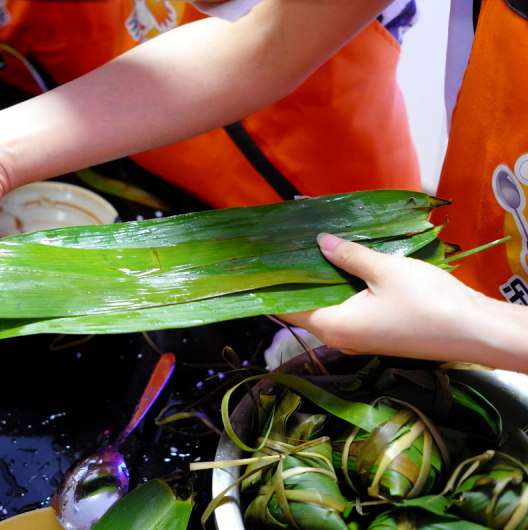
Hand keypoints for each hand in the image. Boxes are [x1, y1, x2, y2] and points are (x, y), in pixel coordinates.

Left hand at [282, 233, 525, 368]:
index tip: (252, 266)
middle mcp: (339, 336)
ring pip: (325, 305)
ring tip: (302, 248)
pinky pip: (345, 306)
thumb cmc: (429, 303)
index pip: (285, 308)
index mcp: (333, 326)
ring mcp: (357, 335)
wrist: (476, 331)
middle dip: (291, 277)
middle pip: (302, 306)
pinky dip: (336, 286)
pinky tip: (335, 262)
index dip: (268, 287)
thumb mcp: (385, 271)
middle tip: (278, 246)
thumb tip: (320, 242)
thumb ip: (349, 256)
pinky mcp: (374, 331)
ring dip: (315, 280)